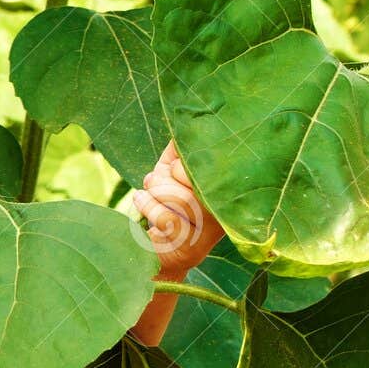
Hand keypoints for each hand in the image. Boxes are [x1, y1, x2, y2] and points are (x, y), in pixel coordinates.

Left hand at [131, 141, 223, 276]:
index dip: (180, 164)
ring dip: (153, 192)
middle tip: (155, 183)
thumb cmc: (165, 203)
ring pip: (180, 197)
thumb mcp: (172, 170)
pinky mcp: (193, 246)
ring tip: (146, 195)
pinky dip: (148, 206)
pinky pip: (167, 216)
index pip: (205, 162)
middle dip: (164, 178)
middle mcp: (226, 208)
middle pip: (191, 177)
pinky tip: (142, 202)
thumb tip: (182, 119)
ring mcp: (212, 229)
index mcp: (225, 187)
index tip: (173, 171)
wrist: (158, 248)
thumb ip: (179, 149)